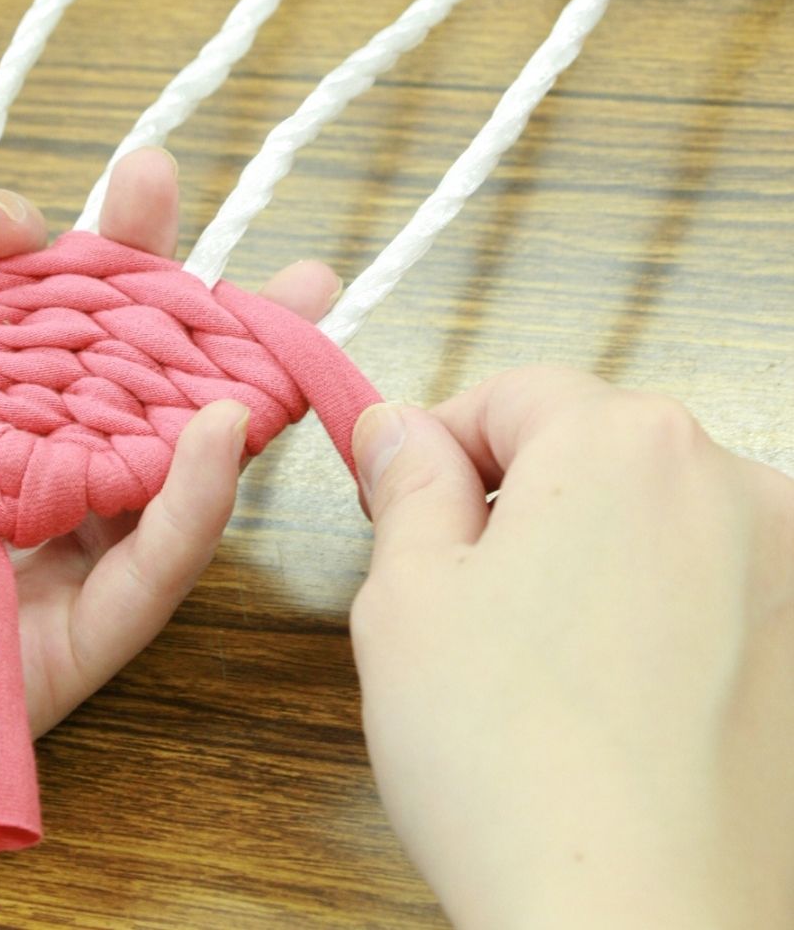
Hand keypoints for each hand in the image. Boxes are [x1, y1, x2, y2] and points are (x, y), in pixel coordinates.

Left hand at [0, 148, 342, 926]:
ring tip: (287, 305)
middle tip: (210, 222)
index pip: (21, 332)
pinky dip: (192, 504)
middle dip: (167, 295)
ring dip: (229, 386)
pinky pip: (151, 570)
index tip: (10, 218)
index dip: (31, 263)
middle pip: (116, 383)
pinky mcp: (75, 641)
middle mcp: (14, 486)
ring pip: (163, 468)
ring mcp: (53, 561)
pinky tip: (225, 426)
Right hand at [349, 367, 793, 929]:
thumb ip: (407, 483)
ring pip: (649, 514)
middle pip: (589, 446)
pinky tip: (606, 688)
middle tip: (455, 585)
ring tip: (532, 650)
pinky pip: (708, 581)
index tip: (401, 494)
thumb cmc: (508, 760)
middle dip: (513, 495)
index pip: (512, 394)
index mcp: (622, 444)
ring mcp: (789, 565)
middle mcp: (730, 481)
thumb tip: (399, 428)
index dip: (439, 443)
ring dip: (583, 548)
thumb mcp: (407, 594)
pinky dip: (650, 603)